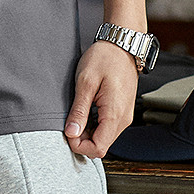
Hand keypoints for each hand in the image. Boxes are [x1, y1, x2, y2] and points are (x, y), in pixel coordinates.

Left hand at [64, 39, 139, 158]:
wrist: (122, 45)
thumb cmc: (104, 58)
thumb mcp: (85, 82)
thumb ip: (79, 110)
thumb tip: (71, 133)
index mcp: (114, 114)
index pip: (98, 148)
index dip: (80, 146)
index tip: (68, 131)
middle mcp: (123, 119)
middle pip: (102, 146)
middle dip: (82, 140)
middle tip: (70, 121)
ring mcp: (125, 116)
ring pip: (105, 138)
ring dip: (88, 132)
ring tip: (77, 113)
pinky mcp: (123, 111)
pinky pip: (108, 128)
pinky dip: (95, 125)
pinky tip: (86, 111)